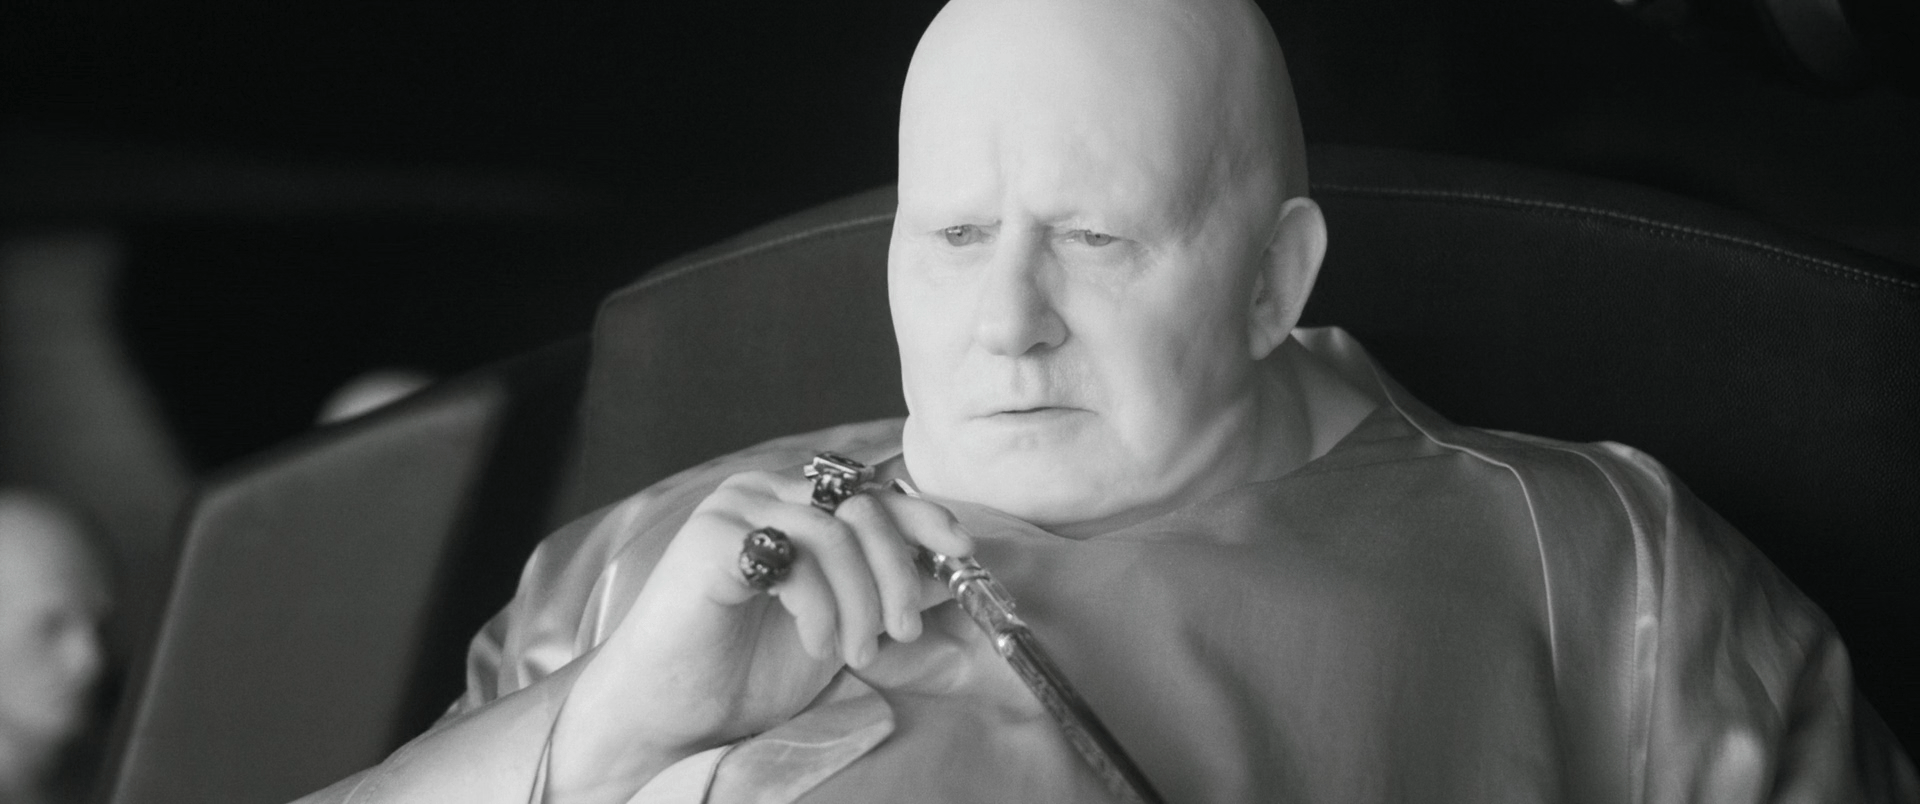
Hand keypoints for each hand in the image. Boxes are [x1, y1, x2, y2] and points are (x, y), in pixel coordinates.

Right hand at [547, 468, 972, 802]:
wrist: (674, 712)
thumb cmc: (747, 669)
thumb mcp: (841, 625)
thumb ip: (886, 592)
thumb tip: (954, 571)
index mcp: (795, 504)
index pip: (873, 491)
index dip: (925, 515)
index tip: (962, 550)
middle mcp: (765, 493)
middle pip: (862, 506)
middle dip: (897, 572)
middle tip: (904, 630)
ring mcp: (734, 510)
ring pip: (835, 531)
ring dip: (862, 599)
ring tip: (858, 651)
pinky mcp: (710, 539)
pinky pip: (794, 557)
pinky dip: (820, 606)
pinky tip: (817, 643)